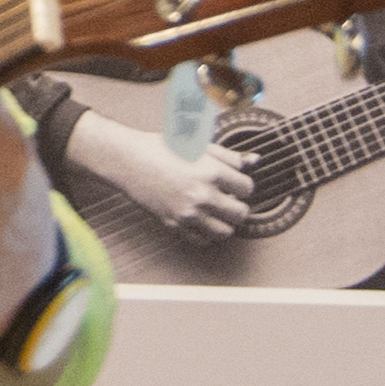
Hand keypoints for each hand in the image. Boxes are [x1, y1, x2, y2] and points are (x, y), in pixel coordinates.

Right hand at [52, 101, 279, 239]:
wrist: (129, 160)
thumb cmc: (163, 148)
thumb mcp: (199, 145)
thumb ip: (229, 155)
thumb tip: (255, 160)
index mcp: (211, 171)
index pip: (247, 188)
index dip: (243, 185)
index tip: (234, 183)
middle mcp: (203, 195)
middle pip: (241, 213)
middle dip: (239, 206)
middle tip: (229, 199)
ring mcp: (188, 213)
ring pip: (225, 232)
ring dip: (226, 223)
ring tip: (218, 212)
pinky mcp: (175, 224)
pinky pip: (202, 240)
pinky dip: (207, 233)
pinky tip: (202, 220)